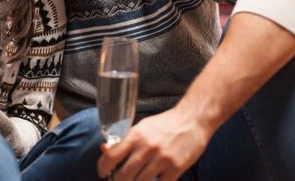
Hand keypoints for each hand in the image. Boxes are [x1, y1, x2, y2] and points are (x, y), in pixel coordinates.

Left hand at [97, 107, 211, 180]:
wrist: (192, 120)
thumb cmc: (164, 124)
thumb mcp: (141, 128)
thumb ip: (124, 140)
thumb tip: (104, 149)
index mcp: (135, 136)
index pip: (111, 156)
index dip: (102, 168)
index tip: (102, 173)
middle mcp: (146, 148)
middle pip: (123, 175)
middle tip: (118, 180)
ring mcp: (161, 159)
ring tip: (134, 180)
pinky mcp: (175, 168)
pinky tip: (154, 179)